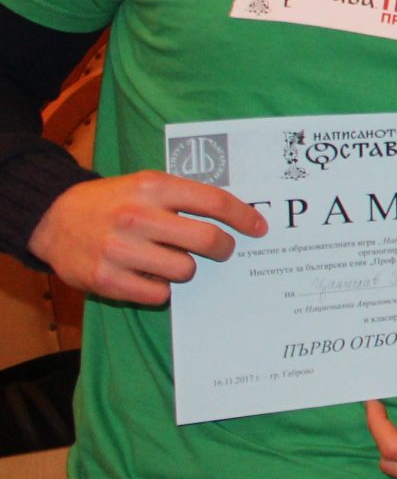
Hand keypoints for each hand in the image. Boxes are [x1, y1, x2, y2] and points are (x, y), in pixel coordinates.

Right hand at [28, 171, 269, 303]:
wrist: (53, 219)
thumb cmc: (113, 202)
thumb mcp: (147, 184)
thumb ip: (186, 195)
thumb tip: (238, 215)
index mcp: (152, 187)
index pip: (214, 202)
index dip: (244, 217)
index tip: (259, 228)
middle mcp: (137, 216)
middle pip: (207, 240)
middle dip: (223, 248)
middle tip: (222, 251)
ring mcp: (119, 249)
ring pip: (185, 270)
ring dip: (186, 269)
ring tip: (171, 260)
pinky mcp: (105, 279)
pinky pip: (158, 294)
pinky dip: (162, 289)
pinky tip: (150, 276)